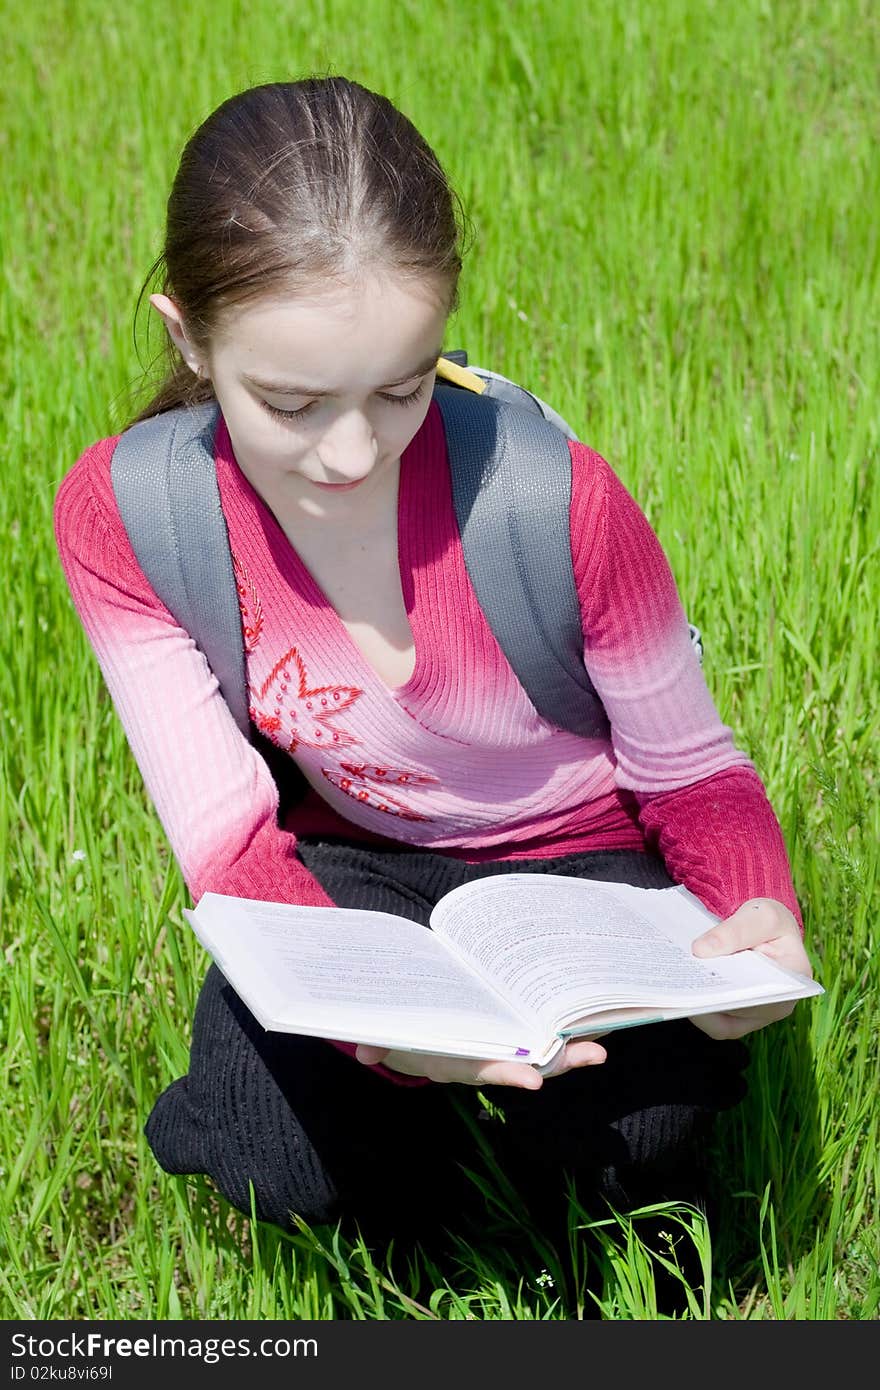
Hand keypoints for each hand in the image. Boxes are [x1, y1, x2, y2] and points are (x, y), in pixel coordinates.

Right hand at [354, 1037, 606, 1087]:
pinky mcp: (512, 1035)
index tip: (533, 1081)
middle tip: (595, 1055)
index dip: (508, 1075)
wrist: (415, 1036)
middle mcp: (486, 1059)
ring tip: (605, 1042)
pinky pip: (543, 1035)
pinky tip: (595, 1020)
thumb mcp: (390, 1038)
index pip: (484, 1070)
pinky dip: (567, 1031)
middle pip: (526, 1065)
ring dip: (573, 1049)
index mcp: (457, 1061)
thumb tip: (363, 1050)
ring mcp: (502, 1049)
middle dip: (560, 1062)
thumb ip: (378, 1042)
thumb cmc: (406, 1034)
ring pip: (542, 1052)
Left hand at [690, 897, 811, 1039]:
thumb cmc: (767, 921)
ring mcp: (756, 1014)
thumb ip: (735, 931)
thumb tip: (701, 950)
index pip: (761, 998)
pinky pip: (713, 1020)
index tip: (701, 984)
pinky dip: (695, 1007)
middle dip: (707, 999)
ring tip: (673, 989)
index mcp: (794, 982)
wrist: (761, 926)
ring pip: (722, 1021)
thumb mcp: (761, 916)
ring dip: (696, 1006)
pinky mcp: (737, 1015)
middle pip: (737, 1012)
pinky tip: (678, 990)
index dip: (731, 996)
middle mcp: (778, 1006)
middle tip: (677, 987)